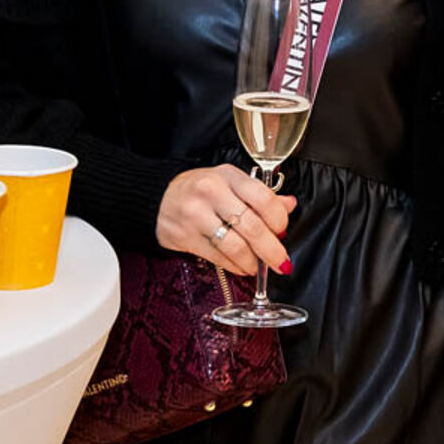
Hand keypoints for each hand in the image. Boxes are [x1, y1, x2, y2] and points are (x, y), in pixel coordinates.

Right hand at [156, 164, 293, 277]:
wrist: (155, 198)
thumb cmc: (198, 189)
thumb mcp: (230, 182)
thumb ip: (260, 194)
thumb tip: (289, 205)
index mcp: (228, 176)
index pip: (263, 198)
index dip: (279, 219)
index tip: (282, 231)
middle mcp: (211, 193)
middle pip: (252, 226)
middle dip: (271, 250)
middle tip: (281, 262)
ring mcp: (195, 215)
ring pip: (235, 246)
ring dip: (252, 262)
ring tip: (258, 267)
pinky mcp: (184, 236)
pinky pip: (217, 257)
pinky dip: (234, 266)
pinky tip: (241, 267)